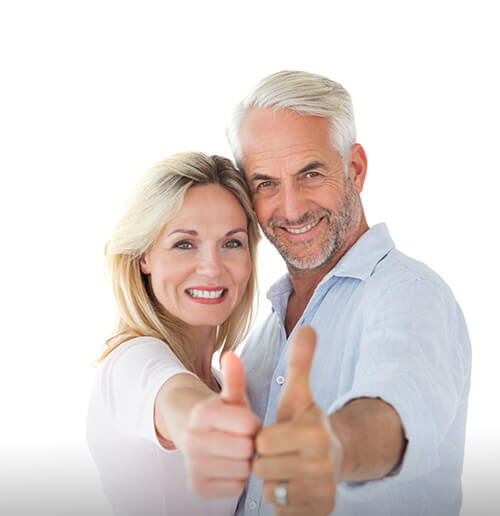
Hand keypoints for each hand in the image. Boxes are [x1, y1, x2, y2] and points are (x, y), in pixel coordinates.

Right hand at [184, 352, 260, 497]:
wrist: (192, 433)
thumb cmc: (221, 414)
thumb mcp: (230, 396)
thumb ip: (234, 377)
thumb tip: (231, 355)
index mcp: (202, 413)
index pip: (249, 426)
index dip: (254, 424)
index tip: (246, 422)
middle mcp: (192, 440)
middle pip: (246, 450)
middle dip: (250, 443)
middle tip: (242, 438)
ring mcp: (192, 466)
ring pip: (242, 470)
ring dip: (245, 462)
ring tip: (235, 451)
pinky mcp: (196, 487)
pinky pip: (236, 488)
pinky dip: (237, 479)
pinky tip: (229, 466)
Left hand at [253, 326, 341, 515]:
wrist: (332, 455)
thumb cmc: (305, 421)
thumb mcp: (299, 393)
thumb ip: (300, 362)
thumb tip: (308, 327)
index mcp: (315, 433)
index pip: (262, 441)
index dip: (262, 436)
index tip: (274, 432)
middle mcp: (323, 466)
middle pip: (263, 468)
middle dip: (264, 459)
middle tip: (279, 451)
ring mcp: (323, 492)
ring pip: (270, 491)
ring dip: (271, 480)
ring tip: (285, 466)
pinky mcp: (321, 512)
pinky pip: (281, 511)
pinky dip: (281, 500)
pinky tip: (292, 484)